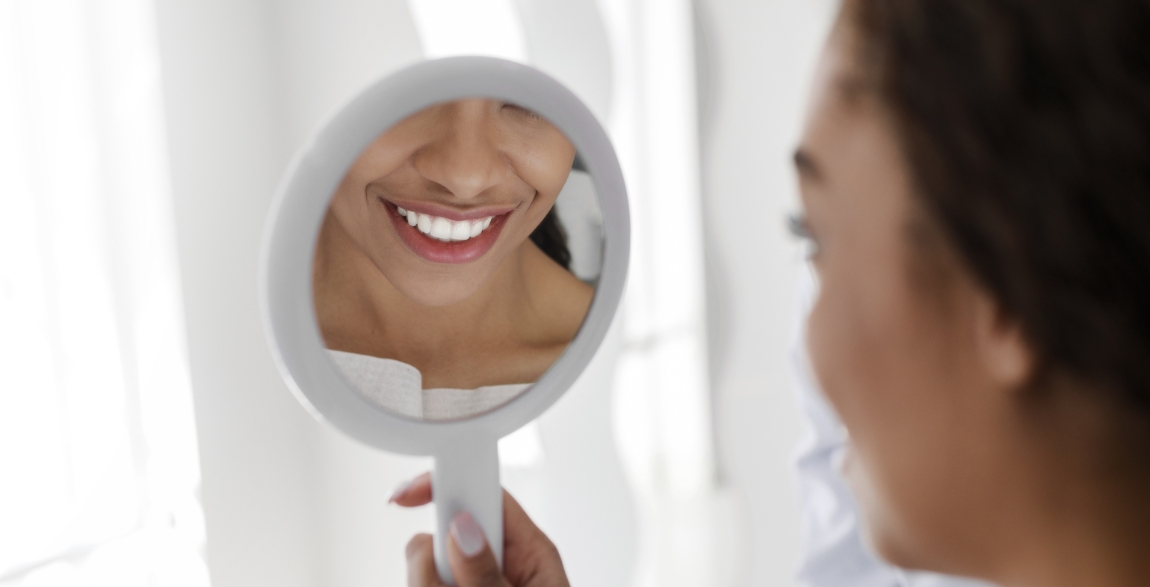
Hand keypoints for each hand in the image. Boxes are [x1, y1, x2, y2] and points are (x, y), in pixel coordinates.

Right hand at [391, 473, 570, 586]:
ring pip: (424, 574)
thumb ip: (489, 575)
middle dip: (430, 568)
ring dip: (428, 586)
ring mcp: (470, 586)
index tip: (405, 496)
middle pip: (442, 537)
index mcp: (528, 554)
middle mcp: (496, 567)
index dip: (447, 484)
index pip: (486, 496)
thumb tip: (462, 529)